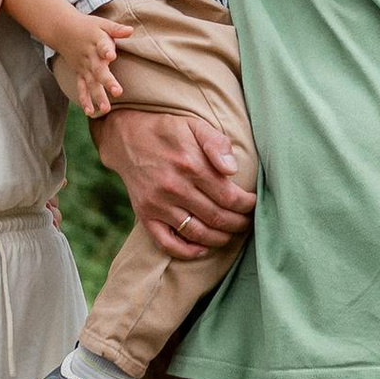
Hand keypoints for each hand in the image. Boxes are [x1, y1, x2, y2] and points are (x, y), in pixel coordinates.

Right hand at [53, 10, 122, 119]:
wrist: (62, 29)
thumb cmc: (87, 26)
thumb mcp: (102, 23)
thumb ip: (116, 29)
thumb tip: (131, 30)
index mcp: (96, 42)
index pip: (102, 46)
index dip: (107, 50)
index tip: (112, 55)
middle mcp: (90, 57)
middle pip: (98, 70)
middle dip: (107, 81)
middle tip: (117, 92)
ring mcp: (83, 67)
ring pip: (91, 83)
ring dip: (97, 96)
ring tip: (105, 109)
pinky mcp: (79, 73)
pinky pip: (81, 87)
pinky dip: (84, 99)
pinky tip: (89, 112)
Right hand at [96, 104, 254, 258]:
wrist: (126, 137)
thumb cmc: (168, 130)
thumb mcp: (195, 125)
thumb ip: (217, 143)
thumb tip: (232, 169)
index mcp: (191, 165)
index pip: (229, 197)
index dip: (247, 205)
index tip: (253, 204)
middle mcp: (175, 188)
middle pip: (217, 218)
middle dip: (238, 224)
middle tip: (247, 222)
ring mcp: (158, 204)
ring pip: (197, 233)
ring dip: (220, 239)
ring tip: (231, 234)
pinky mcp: (145, 215)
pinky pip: (167, 243)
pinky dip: (188, 252)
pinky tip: (203, 249)